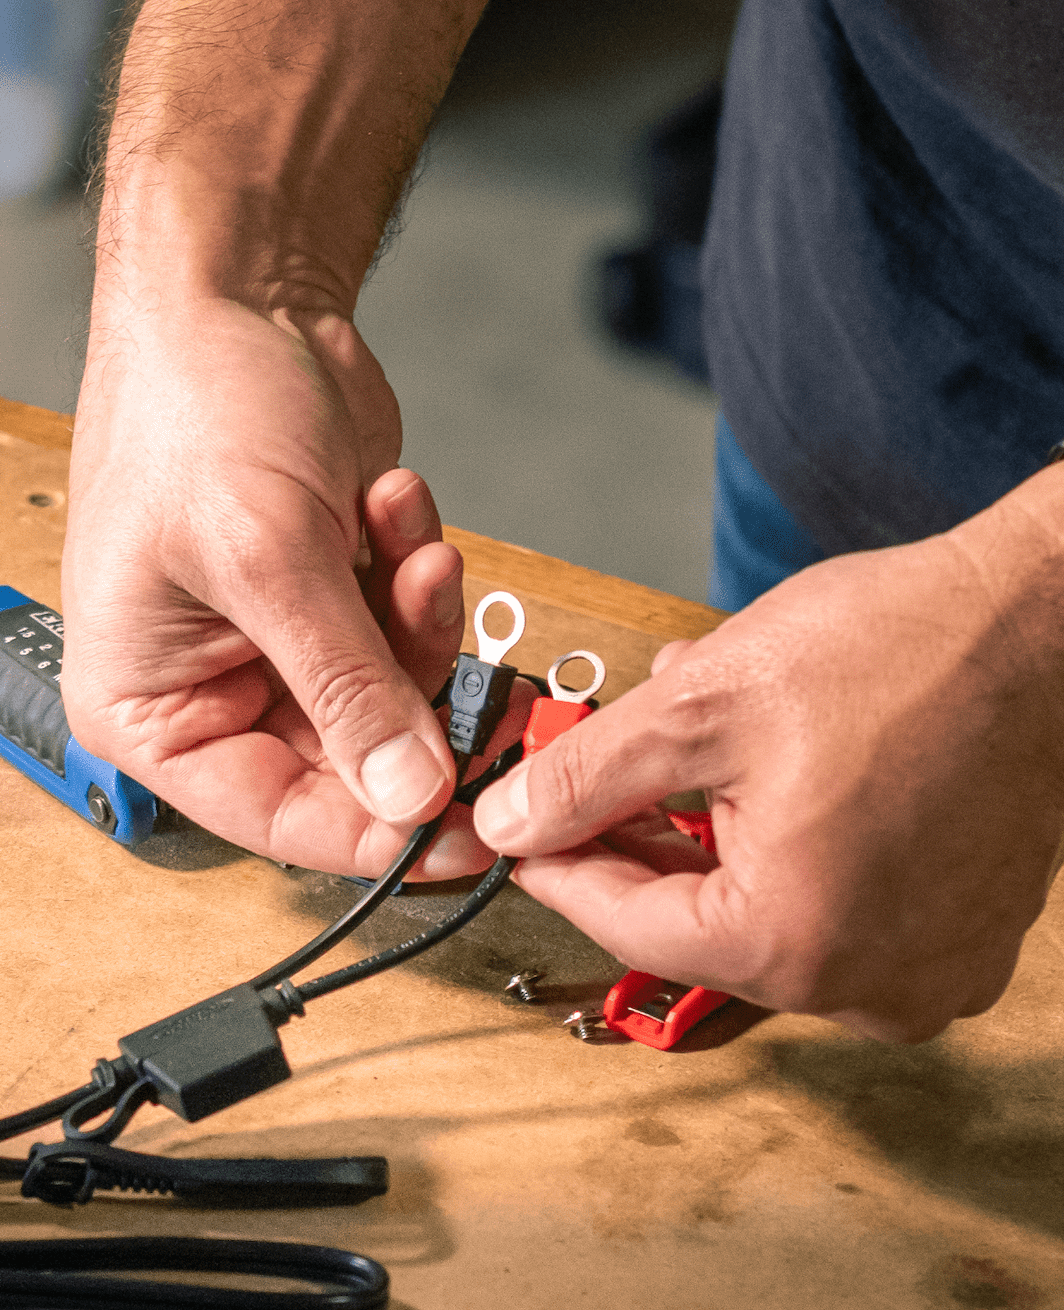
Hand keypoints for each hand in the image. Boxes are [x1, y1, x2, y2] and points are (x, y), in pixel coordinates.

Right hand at [63, 295, 508, 878]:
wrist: (240, 298)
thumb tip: (411, 798)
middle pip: (358, 767)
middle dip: (420, 706)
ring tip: (408, 542)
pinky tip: (392, 504)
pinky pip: (416, 634)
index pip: (283, 820)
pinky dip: (423, 578)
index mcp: (157, 712)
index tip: (472, 828)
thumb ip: (347, 689)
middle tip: (481, 680)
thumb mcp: (270, 560)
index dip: (383, 832)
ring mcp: (290, 647)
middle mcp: (221, 692)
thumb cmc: (196, 409)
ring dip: (423, 624)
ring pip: (403, 699)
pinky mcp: (345, 601)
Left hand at [473, 457, 1063, 1039]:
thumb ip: (589, 777)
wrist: (1061, 621)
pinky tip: (805, 782)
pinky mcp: (976, 947)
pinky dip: (811, 863)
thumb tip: (511, 823)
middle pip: (708, 931)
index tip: (527, 823)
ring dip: (733, 848)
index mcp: (792, 943)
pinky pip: (855, 922)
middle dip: (655, 843)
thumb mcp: (710, 698)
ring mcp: (935, 977)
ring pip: (781, 925)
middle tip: (626, 766)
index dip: (562, 862)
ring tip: (728, 752)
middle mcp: (868, 991)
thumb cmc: (909, 649)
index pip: (627, 926)